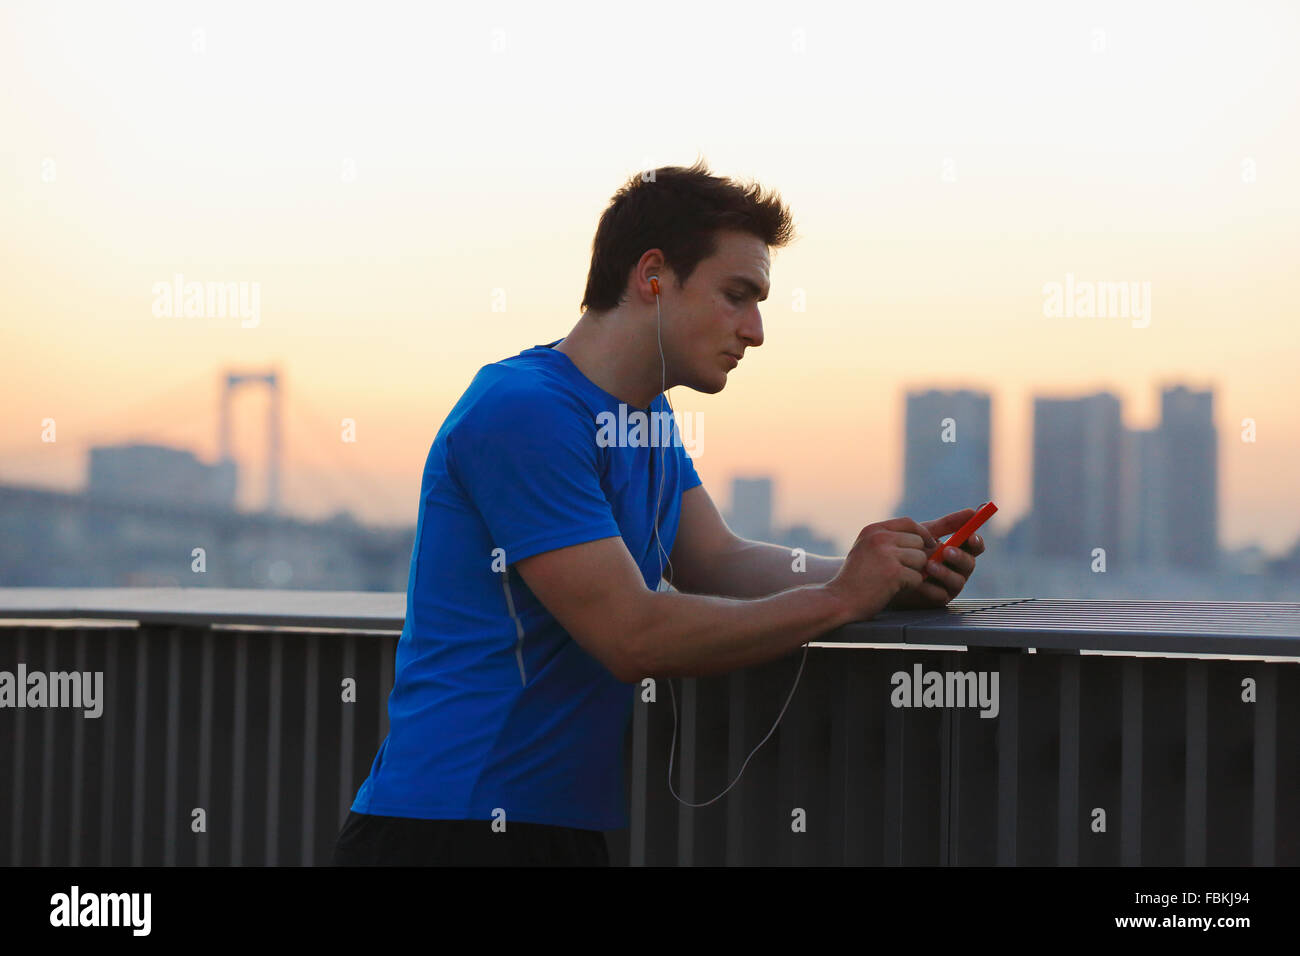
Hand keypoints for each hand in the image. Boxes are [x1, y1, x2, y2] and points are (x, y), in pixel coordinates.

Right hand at [826, 516, 941, 621]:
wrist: (839, 600)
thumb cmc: (855, 579)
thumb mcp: (866, 550)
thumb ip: (888, 540)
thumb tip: (924, 539)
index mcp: (873, 530)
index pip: (908, 522)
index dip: (922, 533)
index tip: (928, 544)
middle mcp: (880, 538)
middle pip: (918, 541)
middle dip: (917, 557)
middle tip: (904, 571)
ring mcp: (887, 554)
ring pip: (921, 559)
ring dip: (914, 572)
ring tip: (896, 580)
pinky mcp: (894, 572)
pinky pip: (917, 577)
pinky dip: (910, 586)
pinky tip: (894, 589)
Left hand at [885, 509, 984, 610]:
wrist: (887, 572)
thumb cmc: (910, 551)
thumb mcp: (926, 534)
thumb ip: (947, 524)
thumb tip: (971, 511)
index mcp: (958, 550)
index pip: (975, 546)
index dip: (976, 541)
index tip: (970, 536)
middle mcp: (958, 568)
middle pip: (970, 563)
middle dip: (959, 556)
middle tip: (946, 551)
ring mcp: (950, 585)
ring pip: (958, 580)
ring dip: (945, 572)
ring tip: (929, 565)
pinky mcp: (938, 599)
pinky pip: (941, 595)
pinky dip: (931, 588)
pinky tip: (920, 581)